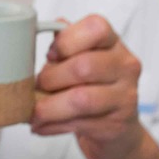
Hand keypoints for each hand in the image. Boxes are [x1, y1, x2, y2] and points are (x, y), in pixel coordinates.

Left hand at [32, 15, 158, 158]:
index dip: (67, 40)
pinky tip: (41, 125)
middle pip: (84, 66)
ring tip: (33, 112)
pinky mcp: (117, 125)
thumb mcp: (79, 60)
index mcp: (113, 44)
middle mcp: (125, 66)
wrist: (117, 130)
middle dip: (51, 78)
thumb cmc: (91, 88)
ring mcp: (125, 97)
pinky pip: (79, 124)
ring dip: (49, 107)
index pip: (96, 28)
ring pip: (81, 99)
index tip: (51, 54)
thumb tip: (32, 29)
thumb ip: (64, 45)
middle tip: (37, 86)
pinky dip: (52, 125)